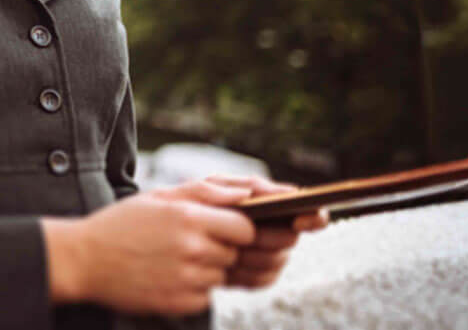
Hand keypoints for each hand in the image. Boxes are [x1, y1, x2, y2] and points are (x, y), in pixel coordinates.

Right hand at [42, 180, 256, 316]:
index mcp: (187, 217)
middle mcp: (192, 248)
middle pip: (234, 253)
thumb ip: (204, 192)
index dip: (237, 228)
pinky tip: (166, 276)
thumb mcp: (157, 197)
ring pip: (221, 276)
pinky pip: (205, 296)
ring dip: (205, 269)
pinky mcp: (181, 303)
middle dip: (218, 248)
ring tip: (171, 259)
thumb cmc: (120, 224)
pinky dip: (192, 288)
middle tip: (184, 243)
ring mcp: (187, 279)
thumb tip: (246, 194)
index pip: (246, 228)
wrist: (84, 260)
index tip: (221, 228)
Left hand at [185, 174, 329, 289]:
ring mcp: (261, 253)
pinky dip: (247, 276)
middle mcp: (267, 228)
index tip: (307, 217)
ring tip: (232, 252)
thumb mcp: (193, 192)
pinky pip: (261, 280)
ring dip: (255, 258)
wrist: (154, 239)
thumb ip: (223, 188)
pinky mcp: (250, 275)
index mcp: (258, 202)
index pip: (300, 208)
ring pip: (276, 261)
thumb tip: (254, 191)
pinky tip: (229, 270)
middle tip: (248, 237)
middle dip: (270, 238)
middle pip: (288, 239)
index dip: (312, 215)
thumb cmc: (175, 208)